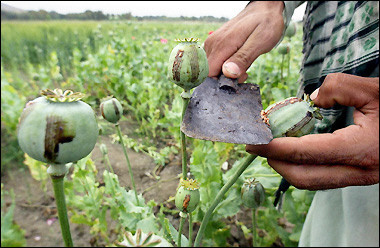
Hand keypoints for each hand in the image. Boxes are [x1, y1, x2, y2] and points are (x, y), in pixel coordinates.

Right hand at [204, 1, 284, 82]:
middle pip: (209, 74)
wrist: (264, 9)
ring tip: (244, 65)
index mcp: (222, 45)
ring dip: (227, 74)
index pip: (208, 74)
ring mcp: (212, 44)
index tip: (239, 78)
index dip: (221, 82)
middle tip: (245, 73)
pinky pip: (215, 63)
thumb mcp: (260, 41)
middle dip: (226, 79)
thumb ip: (243, 58)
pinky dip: (226, 68)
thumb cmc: (266, 23)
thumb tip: (228, 73)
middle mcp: (212, 44)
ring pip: (212, 70)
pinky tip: (239, 62)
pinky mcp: (215, 46)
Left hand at [246, 73, 378, 189]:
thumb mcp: (373, 89)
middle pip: (303, 178)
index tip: (252, 142)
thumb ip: (338, 88)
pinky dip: (301, 168)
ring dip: (286, 168)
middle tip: (256, 146)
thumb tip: (310, 101)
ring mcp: (357, 178)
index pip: (305, 154)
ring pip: (311, 182)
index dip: (274, 148)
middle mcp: (357, 172)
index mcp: (360, 150)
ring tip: (270, 148)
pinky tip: (293, 152)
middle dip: (274, 163)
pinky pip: (321, 178)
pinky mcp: (356, 177)